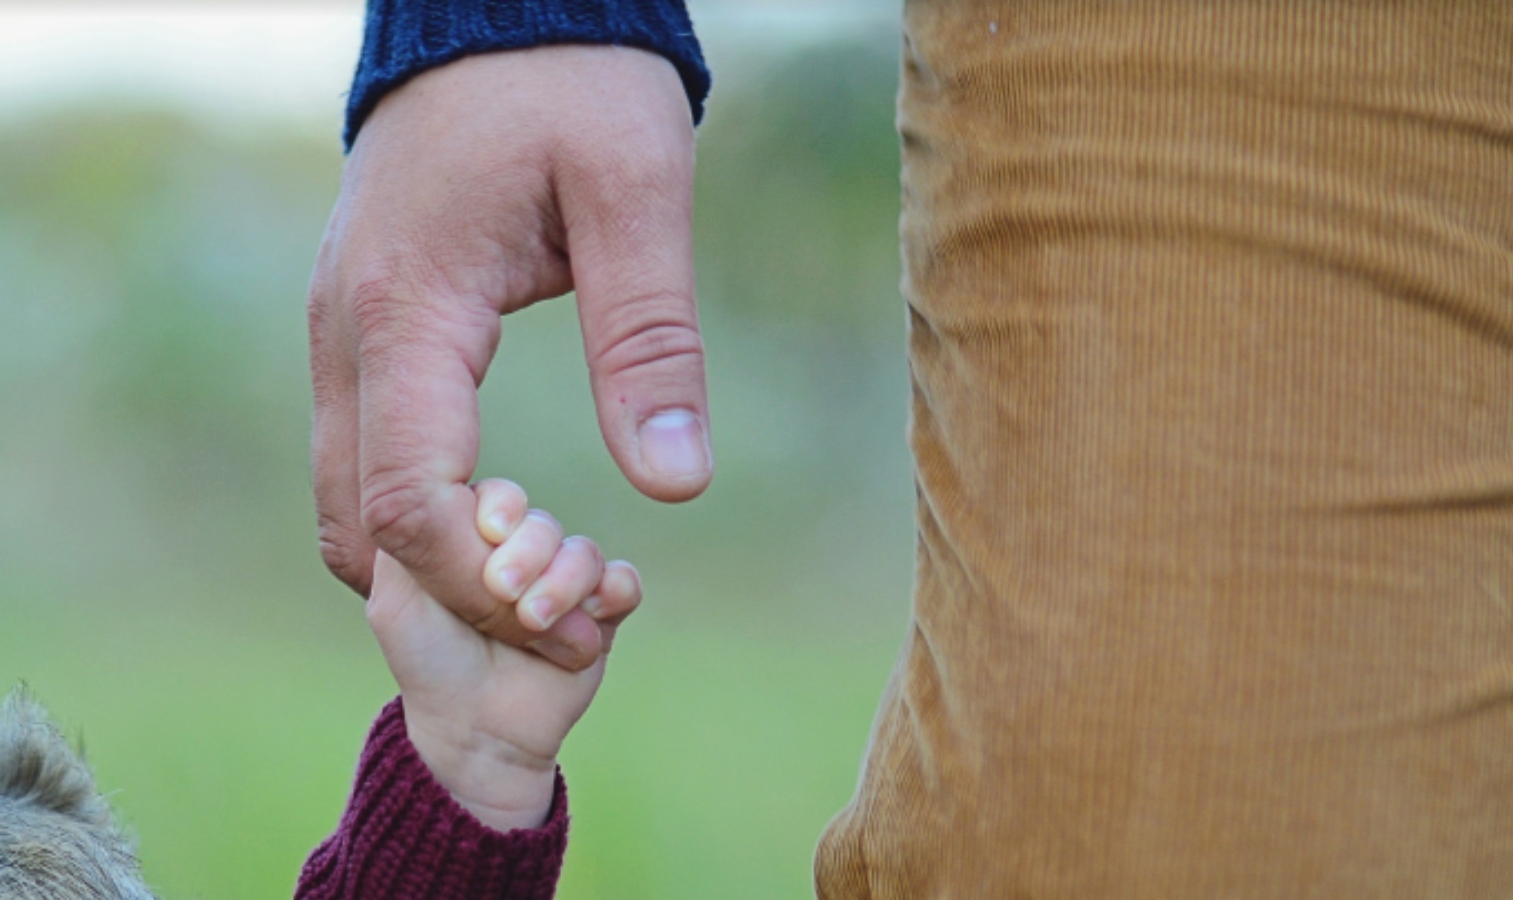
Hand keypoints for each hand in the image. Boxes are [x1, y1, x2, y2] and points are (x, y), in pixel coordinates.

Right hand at [309, 46, 710, 670]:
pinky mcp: (359, 331)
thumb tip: (675, 483)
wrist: (498, 11)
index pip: (411, 501)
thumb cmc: (572, 86)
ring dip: (431, 565)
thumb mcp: (636, 193)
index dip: (487, 586)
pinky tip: (505, 522)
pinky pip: (363, 458)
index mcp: (407, 309)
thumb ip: (651, 339)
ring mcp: (338, 333)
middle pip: (359, 527)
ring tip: (545, 576)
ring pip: (348, 502)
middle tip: (566, 617)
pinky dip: (418, 517)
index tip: (578, 616)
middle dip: (455, 598)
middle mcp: (345, 333)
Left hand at [367, 479, 641, 830]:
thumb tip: (435, 486)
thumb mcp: (395, 599)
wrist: (474, 732)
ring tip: (535, 621)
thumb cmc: (429, 663)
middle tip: (504, 591)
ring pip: (583, 552)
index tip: (488, 533)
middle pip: (543, 523)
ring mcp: (565, 586)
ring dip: (563, 582)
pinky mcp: (602, 617)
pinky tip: (592, 616)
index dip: (500, 508)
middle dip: (529, 553)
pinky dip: (613, 590)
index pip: (500, 497)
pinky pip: (624, 583)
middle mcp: (524, 557)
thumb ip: (404, 539)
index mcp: (476, 543)